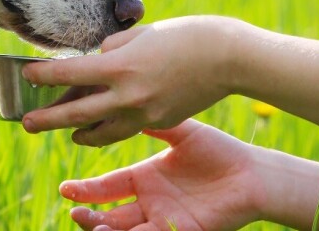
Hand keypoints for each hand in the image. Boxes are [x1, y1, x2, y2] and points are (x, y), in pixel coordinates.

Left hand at [21, 16, 242, 145]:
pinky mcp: (159, 122)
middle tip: (26, 123)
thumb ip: (111, 50)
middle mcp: (127, 95)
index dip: (43, 75)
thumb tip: (93, 62)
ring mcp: (144, 114)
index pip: (68, 74)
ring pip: (101, 132)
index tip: (27, 74)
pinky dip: (108, 130)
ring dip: (78, 133)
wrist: (229, 57)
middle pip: (76, 113)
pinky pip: (125, 129)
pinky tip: (100, 128)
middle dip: (47, 119)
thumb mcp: (139, 35)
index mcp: (119, 67)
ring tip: (66, 132)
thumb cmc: (184, 35)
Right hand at [62, 119, 264, 230]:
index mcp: (146, 179)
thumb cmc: (219, 151)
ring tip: (86, 222)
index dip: (85, 190)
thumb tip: (121, 99)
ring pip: (124, 230)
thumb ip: (151, 121)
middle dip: (87, 215)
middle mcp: (151, 202)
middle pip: (109, 214)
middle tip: (72, 210)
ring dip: (102, 230)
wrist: (253, 174)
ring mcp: (164, 219)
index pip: (107, 187)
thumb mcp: (179, 133)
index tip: (65, 188)